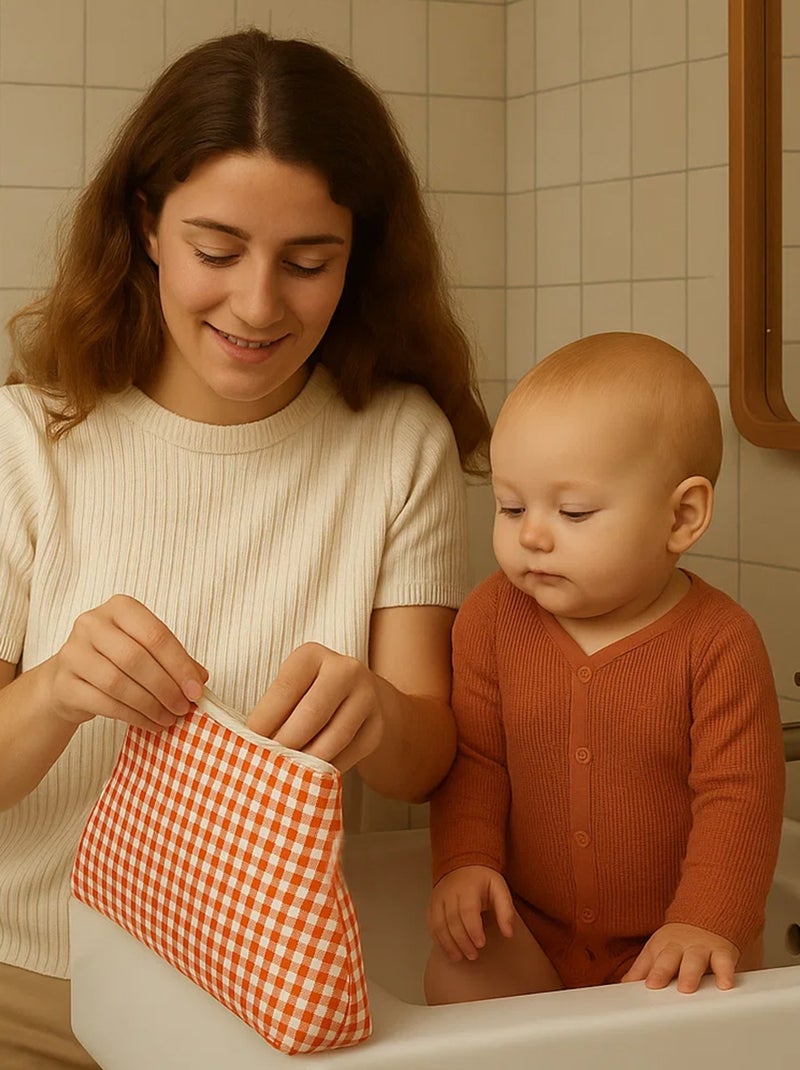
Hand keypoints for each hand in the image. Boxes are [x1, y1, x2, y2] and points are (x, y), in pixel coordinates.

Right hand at [47, 595, 207, 731]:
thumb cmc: (114, 658)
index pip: (156, 635)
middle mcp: (92, 624)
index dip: (180, 665)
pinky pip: (103, 703)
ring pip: (118, 682)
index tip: (197, 690)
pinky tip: (150, 722)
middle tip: (183, 707)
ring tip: (169, 718)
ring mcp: (72, 652)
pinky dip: (132, 716)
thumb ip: (174, 660)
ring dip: (150, 705)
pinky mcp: (63, 683)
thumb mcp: (145, 650)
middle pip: (136, 659)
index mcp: (119, 607)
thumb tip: (200, 679)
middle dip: (165, 687)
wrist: (68, 677)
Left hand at [246, 643, 382, 770]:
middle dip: (286, 744)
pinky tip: (310, 774)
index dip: (264, 720)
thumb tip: (251, 746)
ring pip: (333, 739)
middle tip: (268, 763)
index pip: (285, 689)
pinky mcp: (377, 727)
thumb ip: (273, 709)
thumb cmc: (308, 693)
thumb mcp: (290, 686)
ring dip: (306, 761)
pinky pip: (348, 755)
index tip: (248, 743)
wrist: (357, 694)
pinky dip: (326, 769)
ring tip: (286, 773)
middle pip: (312, 715)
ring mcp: (366, 697)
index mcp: (313, 655)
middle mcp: (345, 670)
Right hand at [427, 865, 514, 962]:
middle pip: (452, 921)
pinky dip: (438, 939)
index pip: (467, 911)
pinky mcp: (432, 904)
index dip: (473, 930)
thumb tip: (508, 933)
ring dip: (448, 944)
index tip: (481, 944)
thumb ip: (505, 911)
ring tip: (459, 957)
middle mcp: (450, 892)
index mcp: (468, 887)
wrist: (463, 864)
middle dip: (462, 941)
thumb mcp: (499, 889)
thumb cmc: (482, 880)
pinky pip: (431, 923)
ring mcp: (438, 898)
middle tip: (473, 955)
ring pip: (438, 924)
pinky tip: (447, 949)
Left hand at [621, 923, 739, 992]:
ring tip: (686, 988)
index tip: (631, 985)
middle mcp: (679, 946)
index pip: (647, 959)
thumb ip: (642, 968)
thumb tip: (623, 985)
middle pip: (668, 958)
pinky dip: (725, 973)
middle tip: (654, 985)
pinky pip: (724, 962)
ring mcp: (700, 948)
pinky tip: (724, 984)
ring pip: (694, 960)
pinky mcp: (721, 952)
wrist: (708, 913)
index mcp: (661, 946)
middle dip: (660, 971)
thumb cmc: (679, 940)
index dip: (639, 971)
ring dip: (689, 973)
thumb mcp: (658, 949)